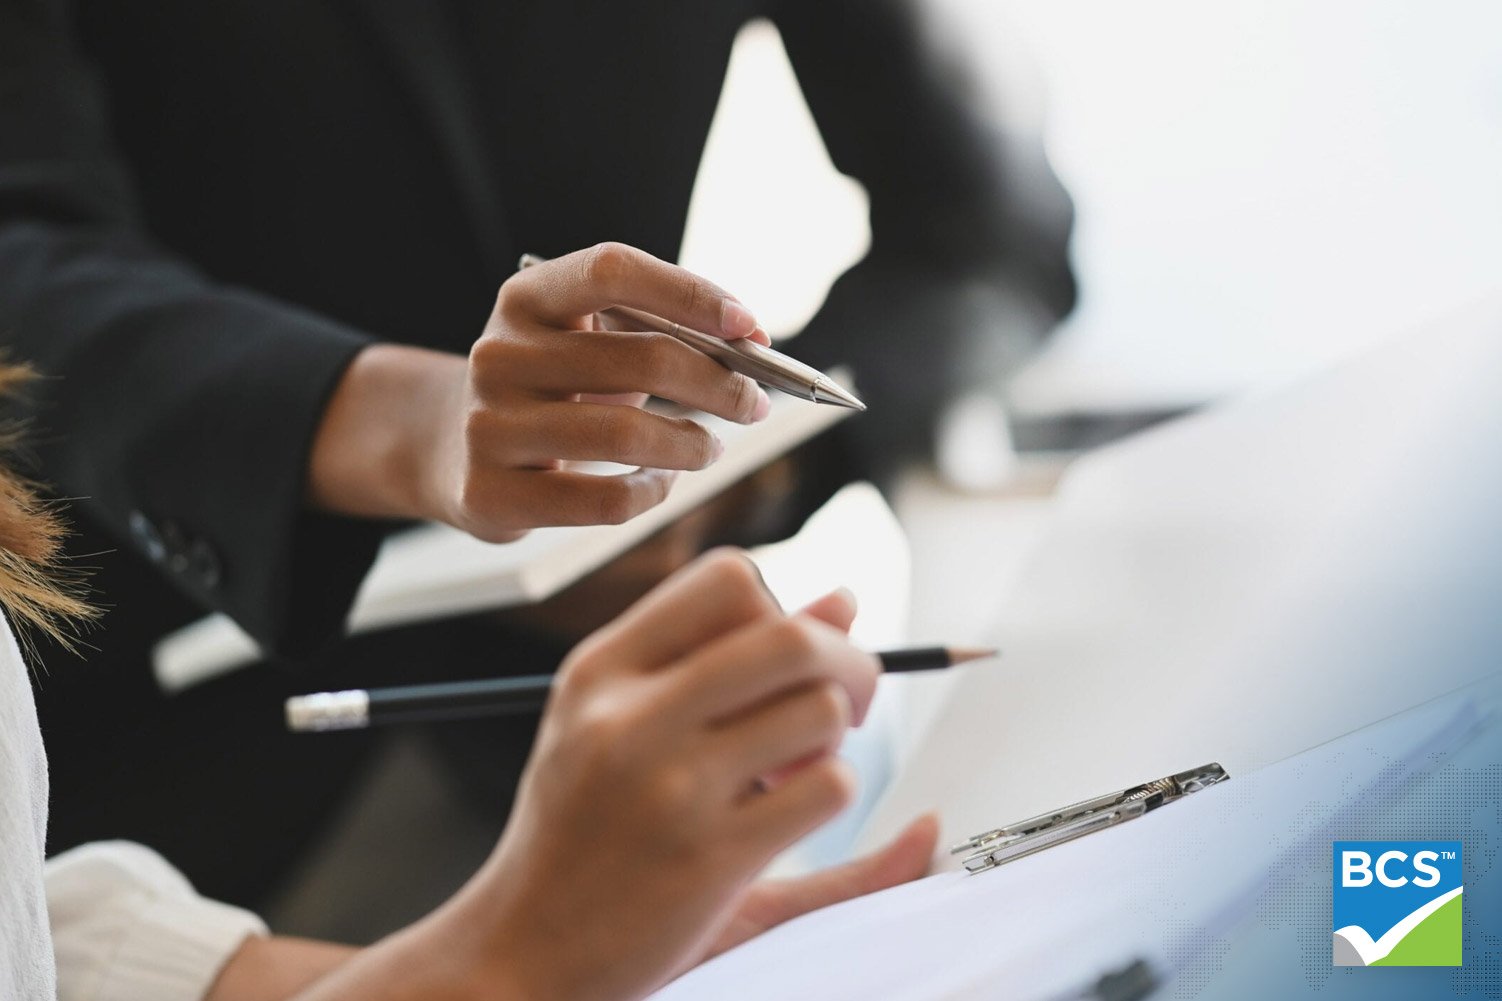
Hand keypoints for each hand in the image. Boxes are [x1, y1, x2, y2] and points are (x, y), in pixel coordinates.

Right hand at [213, 552, 935, 1000]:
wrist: (520, 951)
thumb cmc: (583, 830)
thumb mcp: (624, 724)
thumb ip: (727, 656)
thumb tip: (846, 598)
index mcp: (600, 670)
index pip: (729, 579)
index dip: (779, 610)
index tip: (781, 661)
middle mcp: (628, 717)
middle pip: (791, 638)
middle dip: (845, 662)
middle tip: (844, 702)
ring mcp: (668, 788)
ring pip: (821, 709)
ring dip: (834, 739)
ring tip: (794, 771)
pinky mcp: (708, 859)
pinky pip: (827, 788)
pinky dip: (830, 795)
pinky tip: (784, 817)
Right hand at [308, 243, 772, 540]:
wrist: (448, 449)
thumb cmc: (550, 389)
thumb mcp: (584, 342)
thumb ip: (654, 333)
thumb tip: (751, 343)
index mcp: (525, 299)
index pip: (612, 269)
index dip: (689, 292)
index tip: (750, 326)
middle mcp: (498, 355)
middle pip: (639, 359)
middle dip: (719, 385)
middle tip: (754, 404)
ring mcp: (488, 426)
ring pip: (625, 435)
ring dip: (692, 444)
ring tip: (711, 447)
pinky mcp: (490, 494)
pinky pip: (604, 499)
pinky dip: (652, 492)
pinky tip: (662, 483)